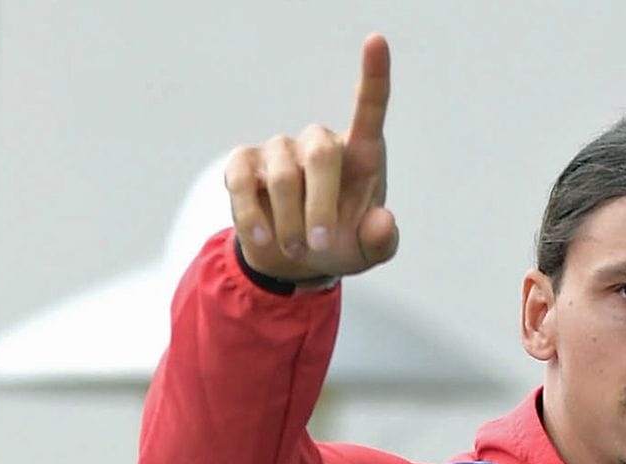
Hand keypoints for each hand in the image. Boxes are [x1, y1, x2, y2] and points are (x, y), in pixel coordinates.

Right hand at [224, 34, 397, 280]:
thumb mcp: (368, 252)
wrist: (293, 261)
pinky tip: (263, 237)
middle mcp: (319, 142)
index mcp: (360, 155)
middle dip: (321, 206)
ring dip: (290, 222)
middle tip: (321, 245)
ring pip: (284, 177)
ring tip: (297, 249)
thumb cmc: (341, 245)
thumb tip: (383, 221)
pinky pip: (242, 181)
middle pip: (322, 153)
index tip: (376, 40)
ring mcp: (279, 150)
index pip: (369, 107)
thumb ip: (382, 240)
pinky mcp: (244, 164)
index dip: (374, 74)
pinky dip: (252, 215)